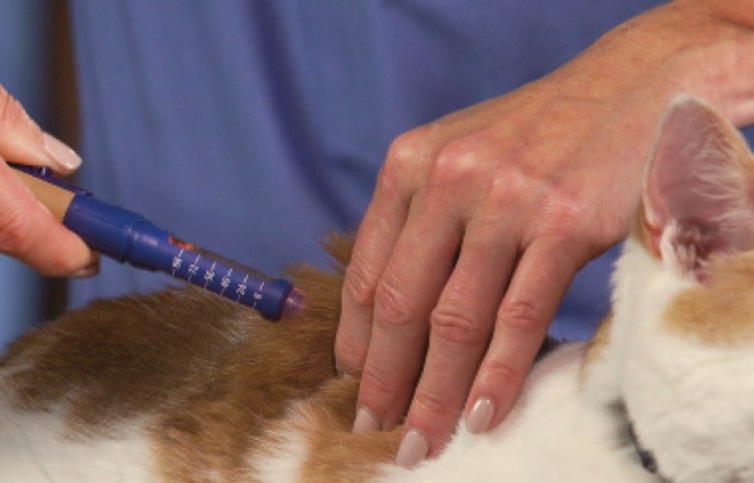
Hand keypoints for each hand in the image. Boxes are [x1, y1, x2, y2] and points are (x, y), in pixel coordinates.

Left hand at [334, 0, 753, 466]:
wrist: (631, 87)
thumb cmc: (538, 134)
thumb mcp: (459, 157)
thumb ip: (420, 219)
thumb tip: (391, 312)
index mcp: (408, 165)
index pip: (368, 274)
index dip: (357, 340)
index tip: (355, 385)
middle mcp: (447, 179)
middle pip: (402, 304)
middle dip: (384, 379)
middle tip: (375, 427)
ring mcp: (506, 200)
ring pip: (456, 320)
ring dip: (434, 393)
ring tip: (422, 439)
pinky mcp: (563, 222)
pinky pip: (518, 317)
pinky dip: (497, 375)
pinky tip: (481, 413)